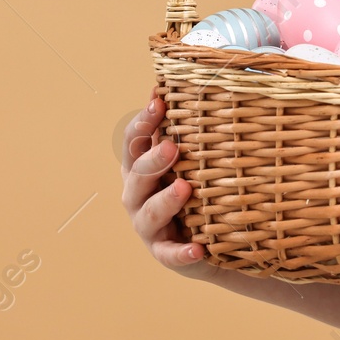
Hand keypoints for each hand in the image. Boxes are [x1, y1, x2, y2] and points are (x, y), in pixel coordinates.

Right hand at [119, 85, 216, 280]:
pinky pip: (171, 255)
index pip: (132, 143)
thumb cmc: (191, 190)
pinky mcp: (166, 254)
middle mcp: (137, 197)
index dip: (143, 123)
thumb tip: (168, 85)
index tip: (160, 103)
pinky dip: (182, 252)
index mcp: (139, 170)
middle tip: (174, 147)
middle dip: (153, 161)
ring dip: (166, 201)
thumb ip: (175, 130)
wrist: (207, 242)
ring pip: (149, 214)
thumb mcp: (183, 160)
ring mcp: (149, 228)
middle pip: (137, 177)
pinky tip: (197, 248)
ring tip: (185, 188)